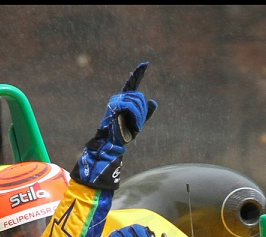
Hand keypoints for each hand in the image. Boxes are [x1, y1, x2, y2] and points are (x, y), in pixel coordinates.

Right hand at [72, 62, 157, 189]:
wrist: (112, 143)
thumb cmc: (123, 134)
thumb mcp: (137, 122)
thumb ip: (144, 112)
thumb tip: (152, 101)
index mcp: (123, 100)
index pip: (132, 84)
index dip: (138, 74)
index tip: (145, 64)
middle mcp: (118, 98)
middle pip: (139, 97)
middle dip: (142, 111)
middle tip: (137, 125)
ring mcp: (116, 101)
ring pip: (137, 101)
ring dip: (139, 116)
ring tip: (134, 127)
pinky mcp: (116, 106)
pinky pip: (132, 107)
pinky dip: (136, 117)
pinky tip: (134, 126)